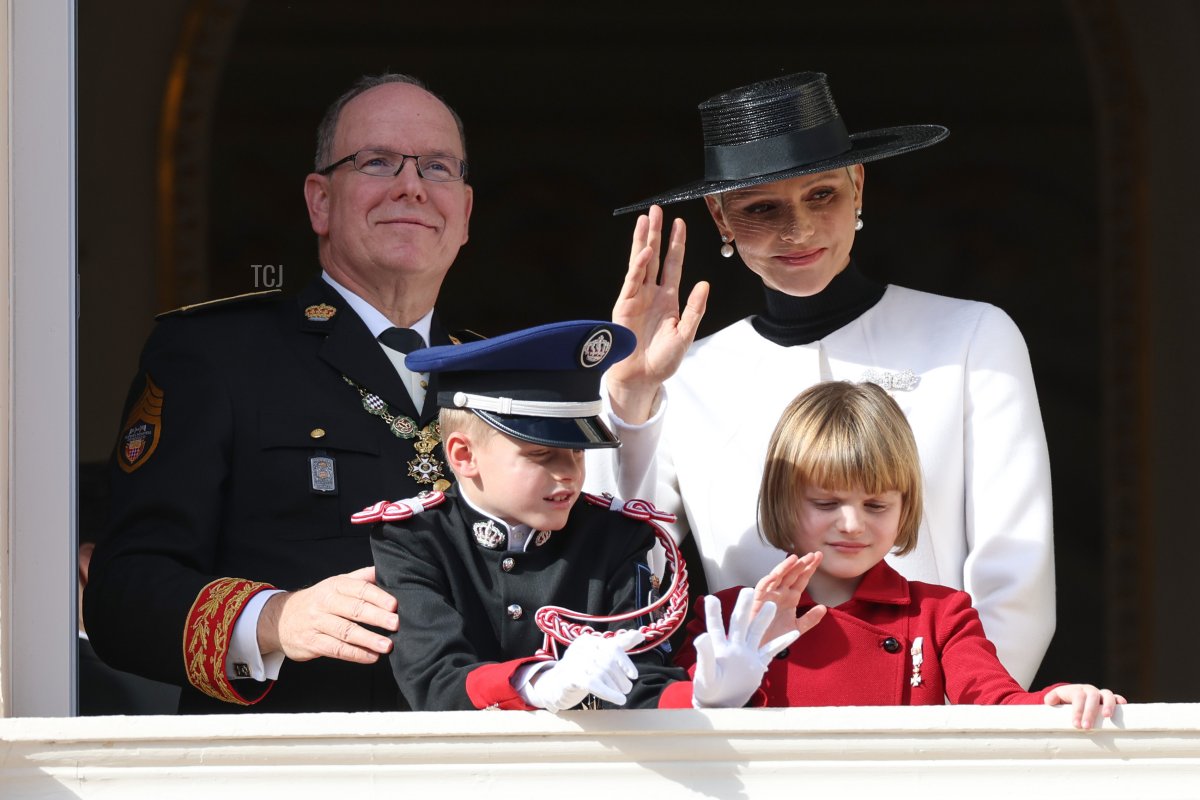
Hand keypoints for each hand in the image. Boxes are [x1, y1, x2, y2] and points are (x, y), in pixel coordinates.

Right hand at [257, 566, 398, 663]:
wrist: (279, 618)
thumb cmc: (318, 600)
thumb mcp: (335, 584)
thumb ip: (360, 578)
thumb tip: (386, 569)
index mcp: (335, 586)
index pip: (359, 589)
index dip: (378, 596)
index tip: (395, 605)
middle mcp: (325, 602)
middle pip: (354, 609)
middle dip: (377, 617)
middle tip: (396, 623)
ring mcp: (317, 623)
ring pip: (346, 631)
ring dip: (368, 639)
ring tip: (387, 645)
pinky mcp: (312, 642)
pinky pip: (336, 649)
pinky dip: (355, 654)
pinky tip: (372, 657)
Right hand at [528, 629, 644, 711]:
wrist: (555, 685)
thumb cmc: (582, 669)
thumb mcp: (599, 655)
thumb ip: (618, 645)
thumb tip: (640, 635)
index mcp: (589, 641)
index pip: (612, 647)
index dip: (625, 662)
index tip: (634, 675)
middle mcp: (581, 648)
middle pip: (608, 662)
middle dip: (621, 678)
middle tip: (627, 688)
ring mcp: (574, 662)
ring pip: (602, 674)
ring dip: (616, 687)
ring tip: (622, 694)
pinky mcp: (570, 677)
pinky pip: (593, 684)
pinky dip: (609, 693)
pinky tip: (619, 700)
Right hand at [607, 205, 709, 423]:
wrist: (642, 377)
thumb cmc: (662, 359)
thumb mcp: (686, 334)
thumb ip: (695, 309)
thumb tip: (704, 284)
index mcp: (668, 298)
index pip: (673, 264)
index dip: (676, 244)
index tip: (679, 224)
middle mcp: (652, 293)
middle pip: (655, 256)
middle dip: (657, 233)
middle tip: (657, 210)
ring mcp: (637, 297)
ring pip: (641, 262)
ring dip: (643, 241)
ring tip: (645, 219)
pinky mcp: (625, 304)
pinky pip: (633, 280)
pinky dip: (638, 265)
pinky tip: (644, 251)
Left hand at [691, 588, 799, 707]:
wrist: (720, 704)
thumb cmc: (709, 690)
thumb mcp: (706, 674)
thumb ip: (705, 655)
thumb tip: (701, 636)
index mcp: (720, 647)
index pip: (716, 626)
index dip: (713, 612)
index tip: (710, 598)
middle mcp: (734, 647)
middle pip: (739, 623)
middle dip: (744, 607)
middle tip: (748, 590)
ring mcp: (747, 654)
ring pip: (756, 632)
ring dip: (763, 619)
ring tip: (770, 604)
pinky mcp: (757, 664)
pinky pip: (772, 650)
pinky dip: (782, 642)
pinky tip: (793, 632)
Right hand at [753, 552, 827, 645]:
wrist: (759, 648)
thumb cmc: (775, 637)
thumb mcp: (797, 628)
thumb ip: (810, 619)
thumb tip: (824, 608)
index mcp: (791, 597)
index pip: (802, 579)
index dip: (810, 568)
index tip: (819, 556)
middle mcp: (780, 592)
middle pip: (792, 574)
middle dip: (802, 564)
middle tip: (813, 554)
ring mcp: (769, 594)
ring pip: (778, 576)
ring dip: (785, 567)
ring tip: (796, 558)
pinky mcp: (758, 600)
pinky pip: (763, 587)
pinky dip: (769, 580)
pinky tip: (776, 574)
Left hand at [1043, 683, 1126, 729]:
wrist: (1075, 694)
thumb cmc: (1065, 700)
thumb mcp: (1056, 698)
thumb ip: (1052, 699)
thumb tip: (1049, 702)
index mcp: (1076, 690)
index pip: (1077, 698)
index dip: (1077, 710)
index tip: (1075, 724)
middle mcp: (1089, 690)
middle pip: (1092, 697)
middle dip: (1090, 712)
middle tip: (1086, 727)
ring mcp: (1100, 694)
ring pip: (1106, 695)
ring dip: (1108, 705)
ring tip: (1107, 717)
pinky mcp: (1109, 699)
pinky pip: (1116, 697)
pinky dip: (1120, 701)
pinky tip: (1123, 707)